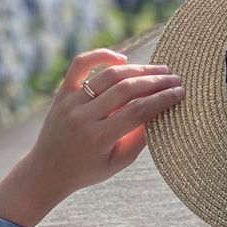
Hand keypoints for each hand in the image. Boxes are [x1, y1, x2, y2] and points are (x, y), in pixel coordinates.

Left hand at [0, 47, 184, 226]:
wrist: (46, 171)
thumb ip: (139, 139)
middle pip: (126, 90)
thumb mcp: (117, 163)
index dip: (162, 100)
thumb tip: (161, 110)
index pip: (137, 111)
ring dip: (138, 69)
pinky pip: (80, 64)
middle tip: (176, 78)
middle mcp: (83, 117)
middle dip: (155, 81)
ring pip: (109, 75)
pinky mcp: (62, 92)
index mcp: (98, 138)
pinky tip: (123, 58)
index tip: (180, 93)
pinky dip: (102, 55)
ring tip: (159, 69)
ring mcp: (71, 102)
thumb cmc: (87, 170)